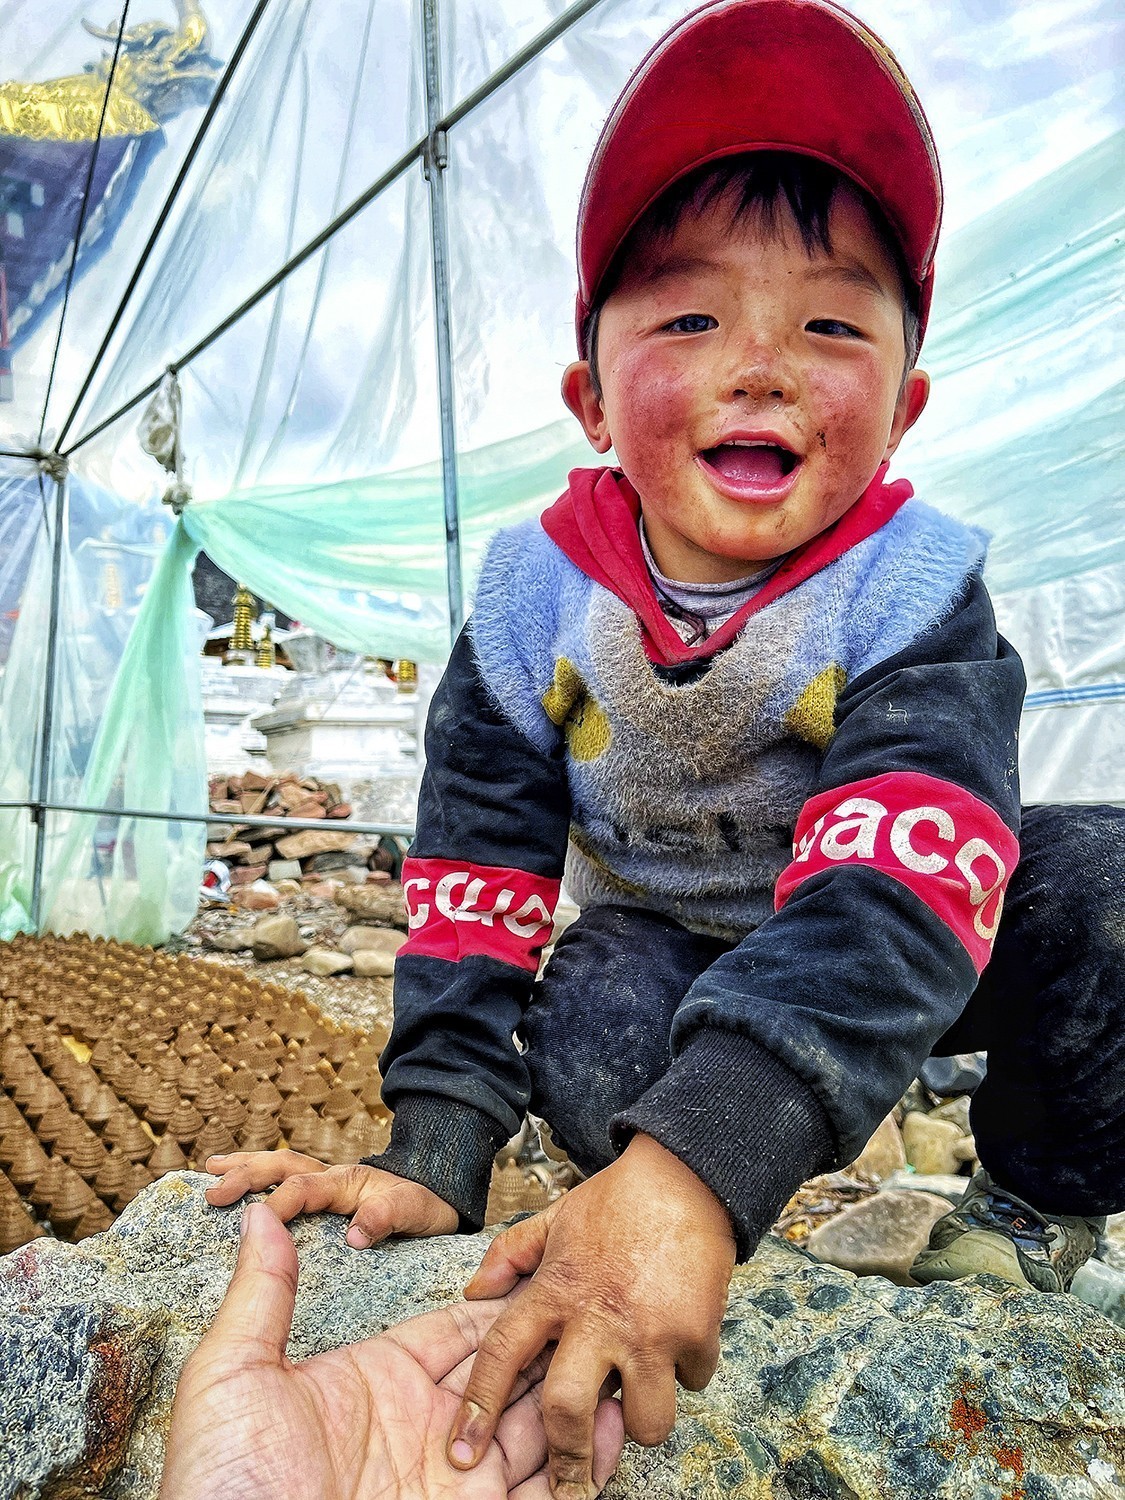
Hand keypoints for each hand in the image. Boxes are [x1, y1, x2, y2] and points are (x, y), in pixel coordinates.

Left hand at [160, 1202, 624, 1499]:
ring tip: (620, 1369)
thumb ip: (264, 1293)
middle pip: (509, 1378)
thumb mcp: (234, 1377)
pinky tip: (607, 1434)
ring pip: (533, 1435)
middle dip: (555, 1348)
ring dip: (574, 1403)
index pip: (460, 1331)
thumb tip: (259, 1214)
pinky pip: (537, 1499)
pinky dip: (576, 1473)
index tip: (551, 1270)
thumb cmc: (223, 1483)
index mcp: (380, 1382)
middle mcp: (427, 1432)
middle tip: (606, 1314)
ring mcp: (453, 1488)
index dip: (504, 1304)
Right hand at [204, 1150, 457, 1246]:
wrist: (442, 1196)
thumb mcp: (417, 1211)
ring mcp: (326, 1185)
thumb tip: (355, 1233)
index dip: (279, 1203)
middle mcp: (332, 1178)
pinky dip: (258, 1181)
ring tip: (211, 1171)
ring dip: (246, 1167)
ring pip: (279, 1168)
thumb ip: (389, 1215)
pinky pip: (285, 1183)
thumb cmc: (429, 1207)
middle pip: (283, 1167)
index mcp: (349, 1182)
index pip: (305, 1189)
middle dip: (247, 1174)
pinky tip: (236, 1194)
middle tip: (213, 1191)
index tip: (254, 1223)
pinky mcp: (324, 1197)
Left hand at [448, 1133, 735, 1498]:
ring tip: (640, 1391)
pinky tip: (679, 1344)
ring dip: (643, 1417)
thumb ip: (510, 1254)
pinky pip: (692, 1384)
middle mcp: (597, 1318)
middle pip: (567, 1413)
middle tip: (572, 1486)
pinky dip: (687, 1373)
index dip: (479, 1406)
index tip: (462, 1453)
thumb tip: (474, 1292)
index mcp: (554, 1290)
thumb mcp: (554, 1218)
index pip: (501, 1353)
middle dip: (568, 1462)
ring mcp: (649, 1331)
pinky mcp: (695, 1333)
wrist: (687, 1177)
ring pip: (644, 1422)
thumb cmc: (616, 1202)